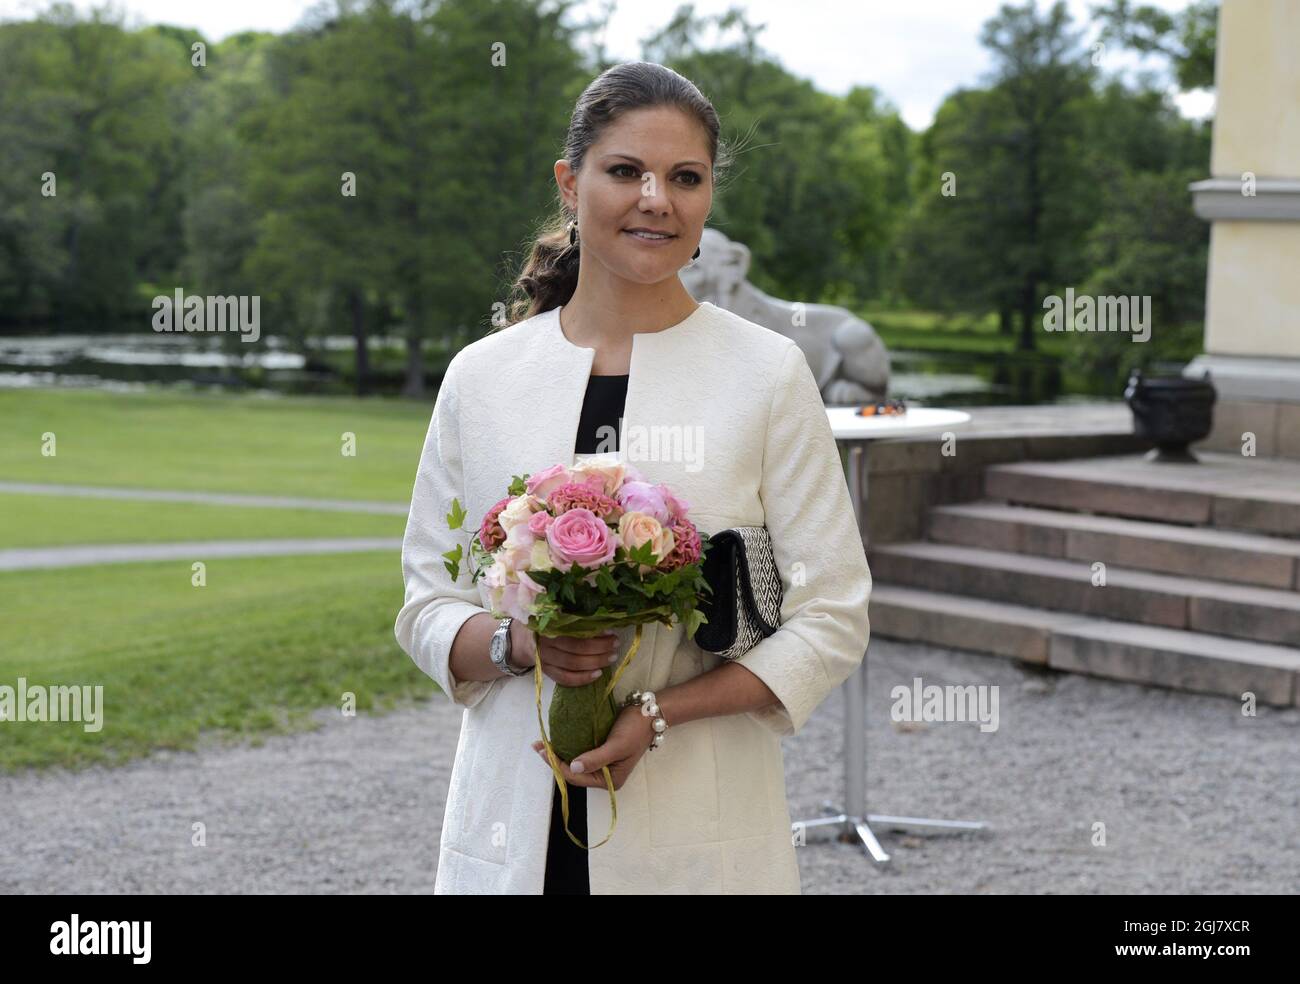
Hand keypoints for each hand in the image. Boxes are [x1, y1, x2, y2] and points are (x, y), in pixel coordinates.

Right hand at [511, 622, 620, 686]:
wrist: (520, 640)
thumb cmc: (543, 623)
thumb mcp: (552, 614)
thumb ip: (571, 616)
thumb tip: (602, 618)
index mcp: (548, 626)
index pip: (574, 632)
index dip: (594, 634)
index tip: (610, 632)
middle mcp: (545, 643)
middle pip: (576, 649)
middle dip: (599, 648)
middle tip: (615, 644)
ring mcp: (545, 660)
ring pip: (572, 665)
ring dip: (595, 662)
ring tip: (611, 658)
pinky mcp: (546, 672)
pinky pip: (565, 679)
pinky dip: (582, 678)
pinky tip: (597, 674)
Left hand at [531, 704, 653, 789]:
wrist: (649, 712)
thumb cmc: (636, 730)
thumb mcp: (617, 746)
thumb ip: (596, 758)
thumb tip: (574, 767)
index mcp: (611, 780)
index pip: (578, 777)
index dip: (559, 766)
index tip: (544, 752)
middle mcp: (606, 775)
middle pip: (574, 772)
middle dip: (555, 761)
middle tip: (538, 747)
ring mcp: (603, 763)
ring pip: (575, 763)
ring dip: (558, 754)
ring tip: (542, 744)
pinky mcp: (601, 750)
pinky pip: (580, 752)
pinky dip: (567, 747)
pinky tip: (557, 740)